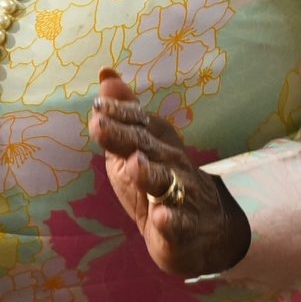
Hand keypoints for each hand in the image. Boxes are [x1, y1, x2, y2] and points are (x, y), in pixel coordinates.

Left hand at [89, 70, 249, 277]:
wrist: (202, 226)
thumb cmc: (159, 179)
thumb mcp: (137, 146)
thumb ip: (123, 113)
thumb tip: (106, 73)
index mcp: (156, 141)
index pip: (137, 122)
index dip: (119, 114)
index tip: (98, 106)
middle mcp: (169, 163)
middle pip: (146, 146)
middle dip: (124, 135)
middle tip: (100, 125)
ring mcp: (180, 195)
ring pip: (164, 182)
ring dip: (148, 173)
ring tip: (134, 165)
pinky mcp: (183, 227)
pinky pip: (179, 223)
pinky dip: (171, 221)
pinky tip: (160, 218)